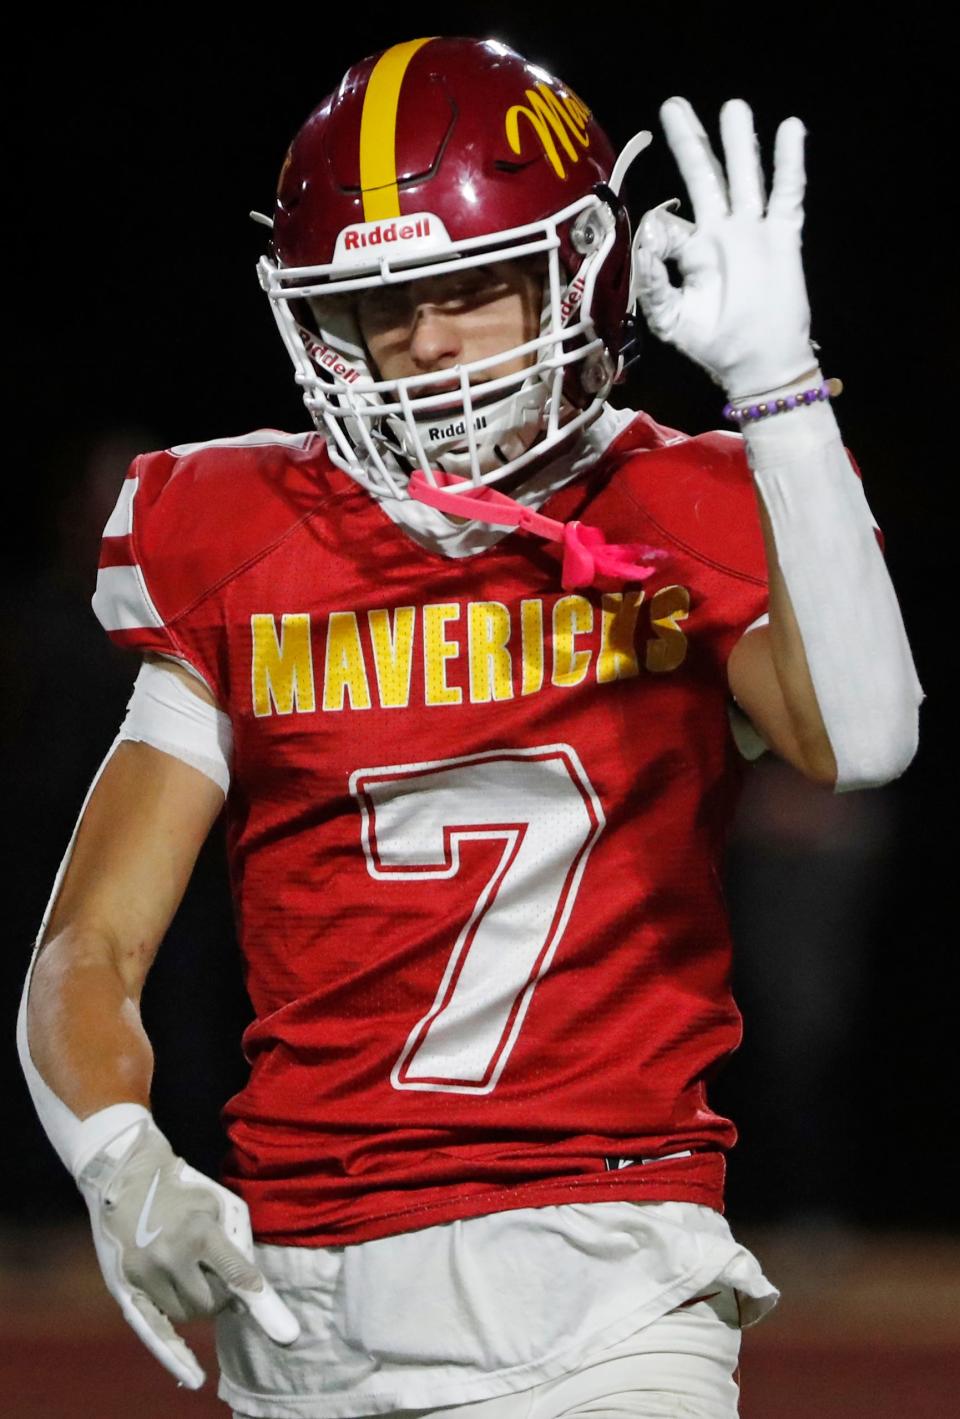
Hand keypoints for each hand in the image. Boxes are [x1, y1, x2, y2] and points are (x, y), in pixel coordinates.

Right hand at [77, 1116, 298, 1388]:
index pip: (235, 1274)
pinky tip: (192, 1375)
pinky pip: (152, 1330)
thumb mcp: (218, 1203)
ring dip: (198, 1306)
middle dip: (222, 1297)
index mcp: (199, 1230)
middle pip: (211, 1303)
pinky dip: (174, 1354)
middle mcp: (170, 1256)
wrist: (129, 1177)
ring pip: (185, 1315)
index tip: (281, 1327)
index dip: (256, 1297)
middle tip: (219, 1280)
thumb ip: (237, 1243)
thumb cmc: (184, 1190)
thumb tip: (250, 1288)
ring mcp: (145, 1273)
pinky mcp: (125, 1285)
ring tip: (195, 1279)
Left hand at [632, 97, 815, 399]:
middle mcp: (719, 234)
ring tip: (734, 106)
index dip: (657, 230)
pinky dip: (789, 163)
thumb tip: (643, 243)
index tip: (654, 245)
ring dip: (739, 142)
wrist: (758, 365)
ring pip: (744, 177)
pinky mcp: (782, 237)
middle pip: (703, 177)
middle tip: (673, 105)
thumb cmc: (713, 345)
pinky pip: (787, 194)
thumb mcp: (672, 320)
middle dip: (689, 141)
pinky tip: (790, 130)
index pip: (667, 224)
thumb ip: (654, 284)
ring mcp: (752, 232)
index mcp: (690, 252)